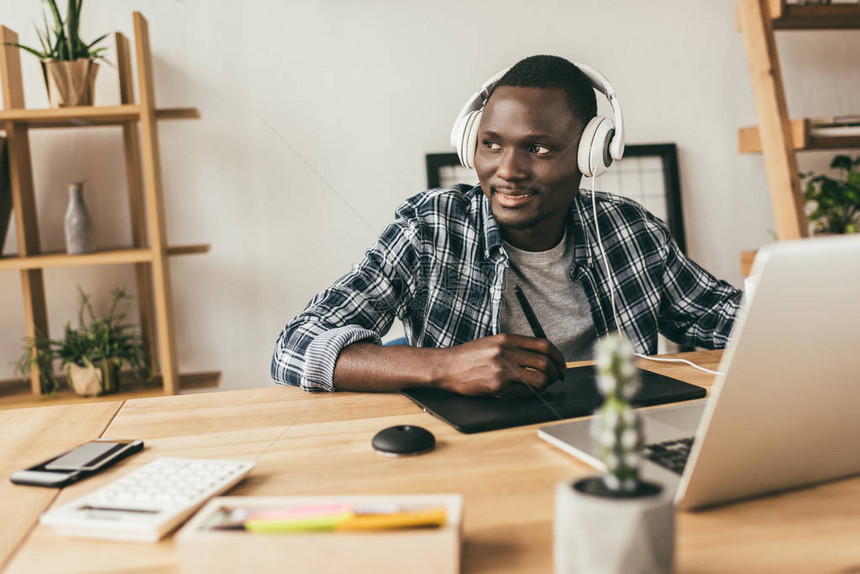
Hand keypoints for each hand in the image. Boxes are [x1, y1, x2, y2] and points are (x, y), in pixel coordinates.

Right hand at [433, 334, 565, 396]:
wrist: (447, 366)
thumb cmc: (469, 356)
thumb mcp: (493, 342)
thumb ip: (515, 347)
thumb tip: (541, 356)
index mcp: (507, 339)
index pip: (543, 345)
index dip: (558, 356)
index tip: (560, 364)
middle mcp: (506, 352)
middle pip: (545, 362)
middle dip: (555, 373)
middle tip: (555, 377)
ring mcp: (503, 370)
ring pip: (539, 379)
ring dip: (546, 384)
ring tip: (542, 385)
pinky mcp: (498, 386)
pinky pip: (524, 392)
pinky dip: (530, 393)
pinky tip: (526, 391)